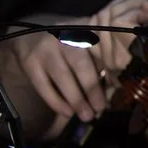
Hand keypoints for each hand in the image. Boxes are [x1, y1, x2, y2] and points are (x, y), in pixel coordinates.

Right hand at [12, 0, 147, 128]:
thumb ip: (101, 56)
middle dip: (92, 90)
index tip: (117, 91)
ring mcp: (45, 50)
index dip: (108, 73)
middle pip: (81, 65)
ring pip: (62, 77)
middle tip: (100, 110)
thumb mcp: (85, 40)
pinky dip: (55, 101)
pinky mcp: (30, 63)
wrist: (28, 35)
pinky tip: (67, 112)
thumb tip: (119, 83)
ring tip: (86, 116)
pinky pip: (43, 85)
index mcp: (85, 31)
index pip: (99, 52)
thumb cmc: (67, 42)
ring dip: (75, 100)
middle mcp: (65, 37)